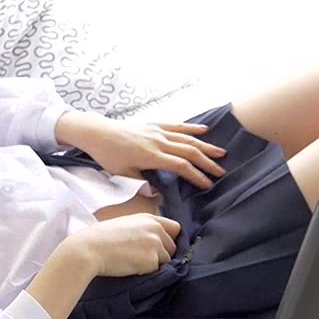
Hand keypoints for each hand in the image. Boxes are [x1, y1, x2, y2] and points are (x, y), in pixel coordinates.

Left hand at [56, 111, 226, 188]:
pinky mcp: (154, 125)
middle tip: (221, 172)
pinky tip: (204, 131)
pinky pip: (177, 126)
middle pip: (189, 152)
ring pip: (187, 139)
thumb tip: (156, 193)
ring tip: (221, 153)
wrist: (97, 132)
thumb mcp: (122, 174)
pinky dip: (192, 129)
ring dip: (205, 146)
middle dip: (207, 162)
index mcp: (151, 156)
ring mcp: (158, 132)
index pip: (181, 167)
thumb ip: (141, 183)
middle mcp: (158, 142)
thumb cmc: (107, 155)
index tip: (207, 185)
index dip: (196, 176)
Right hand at [57, 213, 181, 277]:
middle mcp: (155, 228)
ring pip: (166, 260)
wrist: (87, 250)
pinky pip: (157, 271)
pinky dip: (147, 272)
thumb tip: (154, 242)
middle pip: (173, 247)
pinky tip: (130, 267)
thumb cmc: (99, 238)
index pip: (175, 228)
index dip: (169, 239)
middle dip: (161, 254)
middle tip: (139, 258)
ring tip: (132, 262)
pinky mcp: (151, 260)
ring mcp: (155, 243)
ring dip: (154, 264)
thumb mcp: (123, 225)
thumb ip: (142, 229)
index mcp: (148, 218)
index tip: (159, 247)